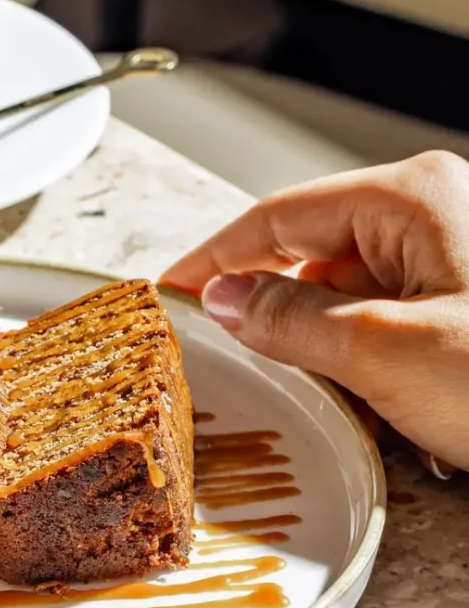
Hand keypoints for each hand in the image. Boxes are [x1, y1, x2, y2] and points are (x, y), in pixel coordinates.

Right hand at [162, 151, 468, 470]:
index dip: (213, 256)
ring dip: (330, 347)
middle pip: (313, 251)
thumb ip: (290, 318)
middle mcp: (435, 216)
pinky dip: (372, 364)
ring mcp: (456, 261)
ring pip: (350, 293)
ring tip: (339, 398)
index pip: (277, 216)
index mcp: (414, 198)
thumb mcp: (387, 351)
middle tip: (238, 358)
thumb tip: (225, 297)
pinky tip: (391, 409)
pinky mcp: (467, 306)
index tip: (169, 291)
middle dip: (277, 309)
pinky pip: (389, 322)